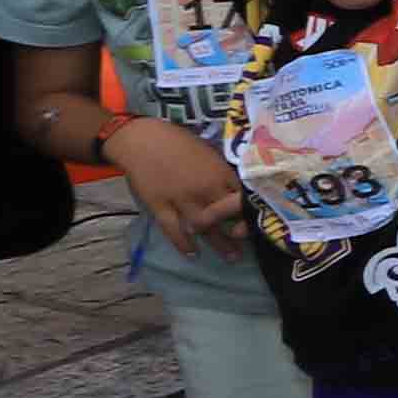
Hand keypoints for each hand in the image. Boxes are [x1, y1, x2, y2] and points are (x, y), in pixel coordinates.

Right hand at [102, 115, 244, 258]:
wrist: (140, 140)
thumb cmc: (177, 141)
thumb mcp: (209, 152)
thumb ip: (222, 173)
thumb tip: (235, 189)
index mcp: (221, 173)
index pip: (243, 199)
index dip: (250, 213)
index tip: (256, 223)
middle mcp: (206, 189)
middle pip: (228, 217)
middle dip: (239, 233)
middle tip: (246, 246)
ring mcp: (182, 200)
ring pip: (206, 228)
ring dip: (219, 245)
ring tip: (231, 257)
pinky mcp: (160, 206)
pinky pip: (174, 230)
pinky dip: (183, 244)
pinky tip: (193, 254)